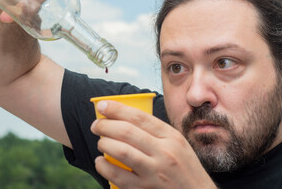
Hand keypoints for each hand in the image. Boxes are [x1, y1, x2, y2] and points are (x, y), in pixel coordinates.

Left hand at [91, 100, 216, 188]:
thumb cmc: (185, 167)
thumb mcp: (177, 143)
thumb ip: (156, 131)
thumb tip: (126, 119)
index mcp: (171, 137)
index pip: (139, 117)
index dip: (117, 109)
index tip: (102, 106)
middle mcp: (164, 152)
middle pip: (127, 132)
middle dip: (105, 125)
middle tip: (96, 125)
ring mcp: (155, 172)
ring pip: (121, 151)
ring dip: (104, 143)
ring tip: (100, 141)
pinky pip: (118, 176)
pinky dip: (104, 167)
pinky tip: (101, 162)